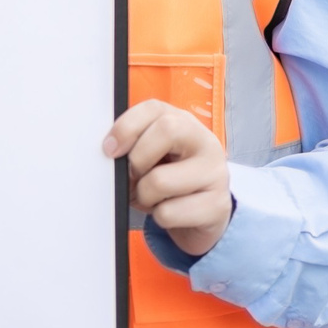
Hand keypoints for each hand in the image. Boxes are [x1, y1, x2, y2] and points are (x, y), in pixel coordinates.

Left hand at [102, 101, 231, 259]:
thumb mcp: (152, 158)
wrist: (203, 217)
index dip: (126, 126)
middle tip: (134, 176)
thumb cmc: (170, 182)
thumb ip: (134, 147)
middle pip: (166, 130)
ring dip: (144, 196)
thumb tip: (111, 152)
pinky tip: (172, 213)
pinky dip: (160, 218)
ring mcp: (215, 173)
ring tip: (154, 198)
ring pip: (160, 180)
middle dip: (137, 159)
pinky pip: (168, 213)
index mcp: (184, 123)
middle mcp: (205, 142)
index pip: (154, 109)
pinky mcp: (217, 206)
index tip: (109, 149)